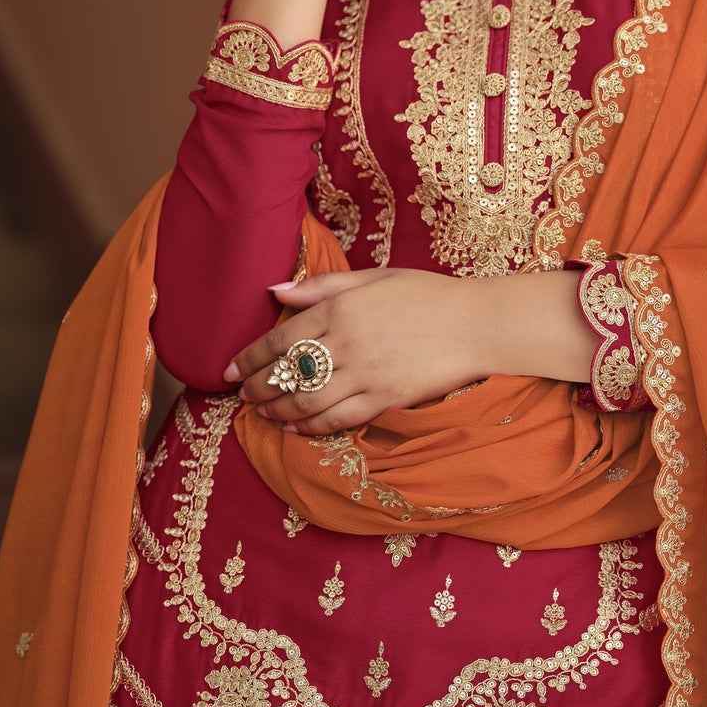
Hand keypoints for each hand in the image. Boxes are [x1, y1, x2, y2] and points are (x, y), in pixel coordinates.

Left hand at [222, 268, 491, 435]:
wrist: (476, 323)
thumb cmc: (426, 294)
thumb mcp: (373, 277)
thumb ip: (322, 285)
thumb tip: (275, 290)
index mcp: (340, 308)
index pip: (279, 338)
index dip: (249, 358)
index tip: (229, 370)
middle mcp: (346, 342)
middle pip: (286, 372)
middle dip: (256, 387)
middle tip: (241, 396)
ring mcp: (366, 374)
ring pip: (306, 400)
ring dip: (277, 410)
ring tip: (263, 414)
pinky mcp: (385, 399)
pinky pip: (338, 419)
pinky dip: (311, 427)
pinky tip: (295, 429)